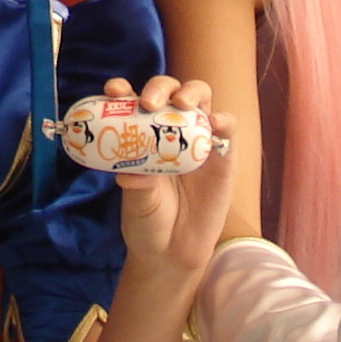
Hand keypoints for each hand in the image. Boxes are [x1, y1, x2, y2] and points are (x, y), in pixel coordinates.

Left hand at [106, 79, 236, 288]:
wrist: (173, 253)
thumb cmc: (148, 220)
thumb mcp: (137, 203)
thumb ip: (138, 186)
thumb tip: (128, 173)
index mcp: (140, 133)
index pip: (132, 99)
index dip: (123, 89)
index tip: (113, 90)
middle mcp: (169, 129)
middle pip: (168, 91)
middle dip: (159, 88)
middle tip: (149, 103)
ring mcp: (197, 139)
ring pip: (199, 99)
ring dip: (191, 93)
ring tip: (182, 103)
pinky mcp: (222, 156)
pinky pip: (227, 130)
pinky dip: (224, 119)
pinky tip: (215, 121)